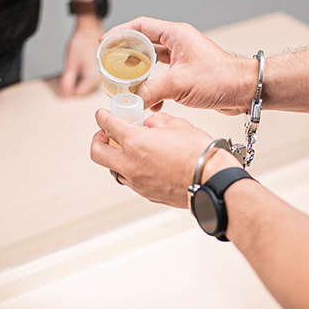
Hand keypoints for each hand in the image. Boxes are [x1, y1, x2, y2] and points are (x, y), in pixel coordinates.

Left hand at [59, 19, 102, 97]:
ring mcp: (98, 74)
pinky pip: (86, 78)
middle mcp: (98, 79)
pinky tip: (74, 68)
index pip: (78, 94)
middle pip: (81, 90)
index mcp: (92, 79)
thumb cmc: (81, 44)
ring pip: (83, 84)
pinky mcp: (96, 70)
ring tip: (69, 70)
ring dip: (73, 80)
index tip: (61, 81)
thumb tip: (65, 97)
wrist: (89, 29)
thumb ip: (67, 83)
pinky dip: (78, 76)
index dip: (67, 89)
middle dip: (70, 85)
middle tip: (63, 75)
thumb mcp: (70, 65)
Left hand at [90, 107, 237, 207]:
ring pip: (112, 169)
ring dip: (114, 158)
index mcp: (136, 142)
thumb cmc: (200, 153)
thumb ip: (158, 122)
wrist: (212, 181)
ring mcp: (137, 182)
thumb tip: (150, 124)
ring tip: (125, 150)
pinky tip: (141, 164)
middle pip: (97, 153)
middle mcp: (131, 164)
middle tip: (104, 134)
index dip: (102, 117)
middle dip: (97, 140)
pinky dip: (129, 170)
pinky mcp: (146, 194)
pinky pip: (129, 180)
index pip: (108, 126)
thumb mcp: (178, 125)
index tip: (101, 115)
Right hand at [103, 17, 257, 113]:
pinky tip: (149, 102)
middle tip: (110, 64)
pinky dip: (152, 89)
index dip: (120, 33)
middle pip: (143, 44)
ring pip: (151, 62)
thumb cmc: (220, 79)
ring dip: (139, 75)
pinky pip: (161, 78)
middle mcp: (179, 43)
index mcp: (176, 35)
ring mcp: (182, 59)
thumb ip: (150, 91)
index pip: (141, 26)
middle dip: (126, 55)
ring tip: (125, 84)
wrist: (244, 91)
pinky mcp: (185, 74)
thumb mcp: (178, 84)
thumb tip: (131, 100)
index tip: (105, 42)